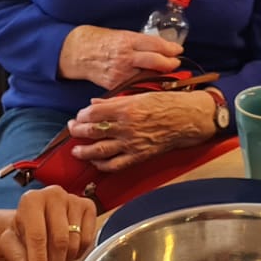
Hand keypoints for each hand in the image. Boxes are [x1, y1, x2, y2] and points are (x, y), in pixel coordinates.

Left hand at [0, 186, 98, 260]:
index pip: (37, 236)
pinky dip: (78, 254)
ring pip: (75, 242)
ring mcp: (73, 200)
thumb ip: (16, 259)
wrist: (36, 214)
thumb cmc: (24, 227)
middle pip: (59, 240)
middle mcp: (54, 195)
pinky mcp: (88, 207)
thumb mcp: (11, 241)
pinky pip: (88, 240)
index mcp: (31, 200)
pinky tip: (67, 256)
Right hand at [58, 26, 182, 90]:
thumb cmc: (101, 40)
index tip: (178, 50)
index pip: (156, 45)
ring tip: (166, 74)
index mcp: (128, 40)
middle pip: (155, 61)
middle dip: (169, 63)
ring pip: (147, 76)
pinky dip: (145, 84)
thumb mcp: (122, 34)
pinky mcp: (115, 84)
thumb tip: (163, 47)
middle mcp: (126, 56)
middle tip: (176, 63)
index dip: (170, 49)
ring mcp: (120, 72)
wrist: (79, 52)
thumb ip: (141, 42)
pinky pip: (134, 86)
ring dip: (160, 75)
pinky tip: (151, 83)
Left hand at [67, 90, 216, 171]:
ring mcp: (131, 143)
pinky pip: (115, 165)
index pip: (93, 113)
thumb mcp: (139, 95)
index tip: (79, 116)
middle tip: (73, 130)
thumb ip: (114, 101)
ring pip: (99, 150)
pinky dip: (102, 165)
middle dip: (77, 131)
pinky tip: (96, 162)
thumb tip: (94, 104)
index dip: (82, 115)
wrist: (187, 119)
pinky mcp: (138, 156)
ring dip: (84, 151)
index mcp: (125, 108)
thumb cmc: (165, 103)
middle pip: (92, 131)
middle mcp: (126, 127)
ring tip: (76, 150)